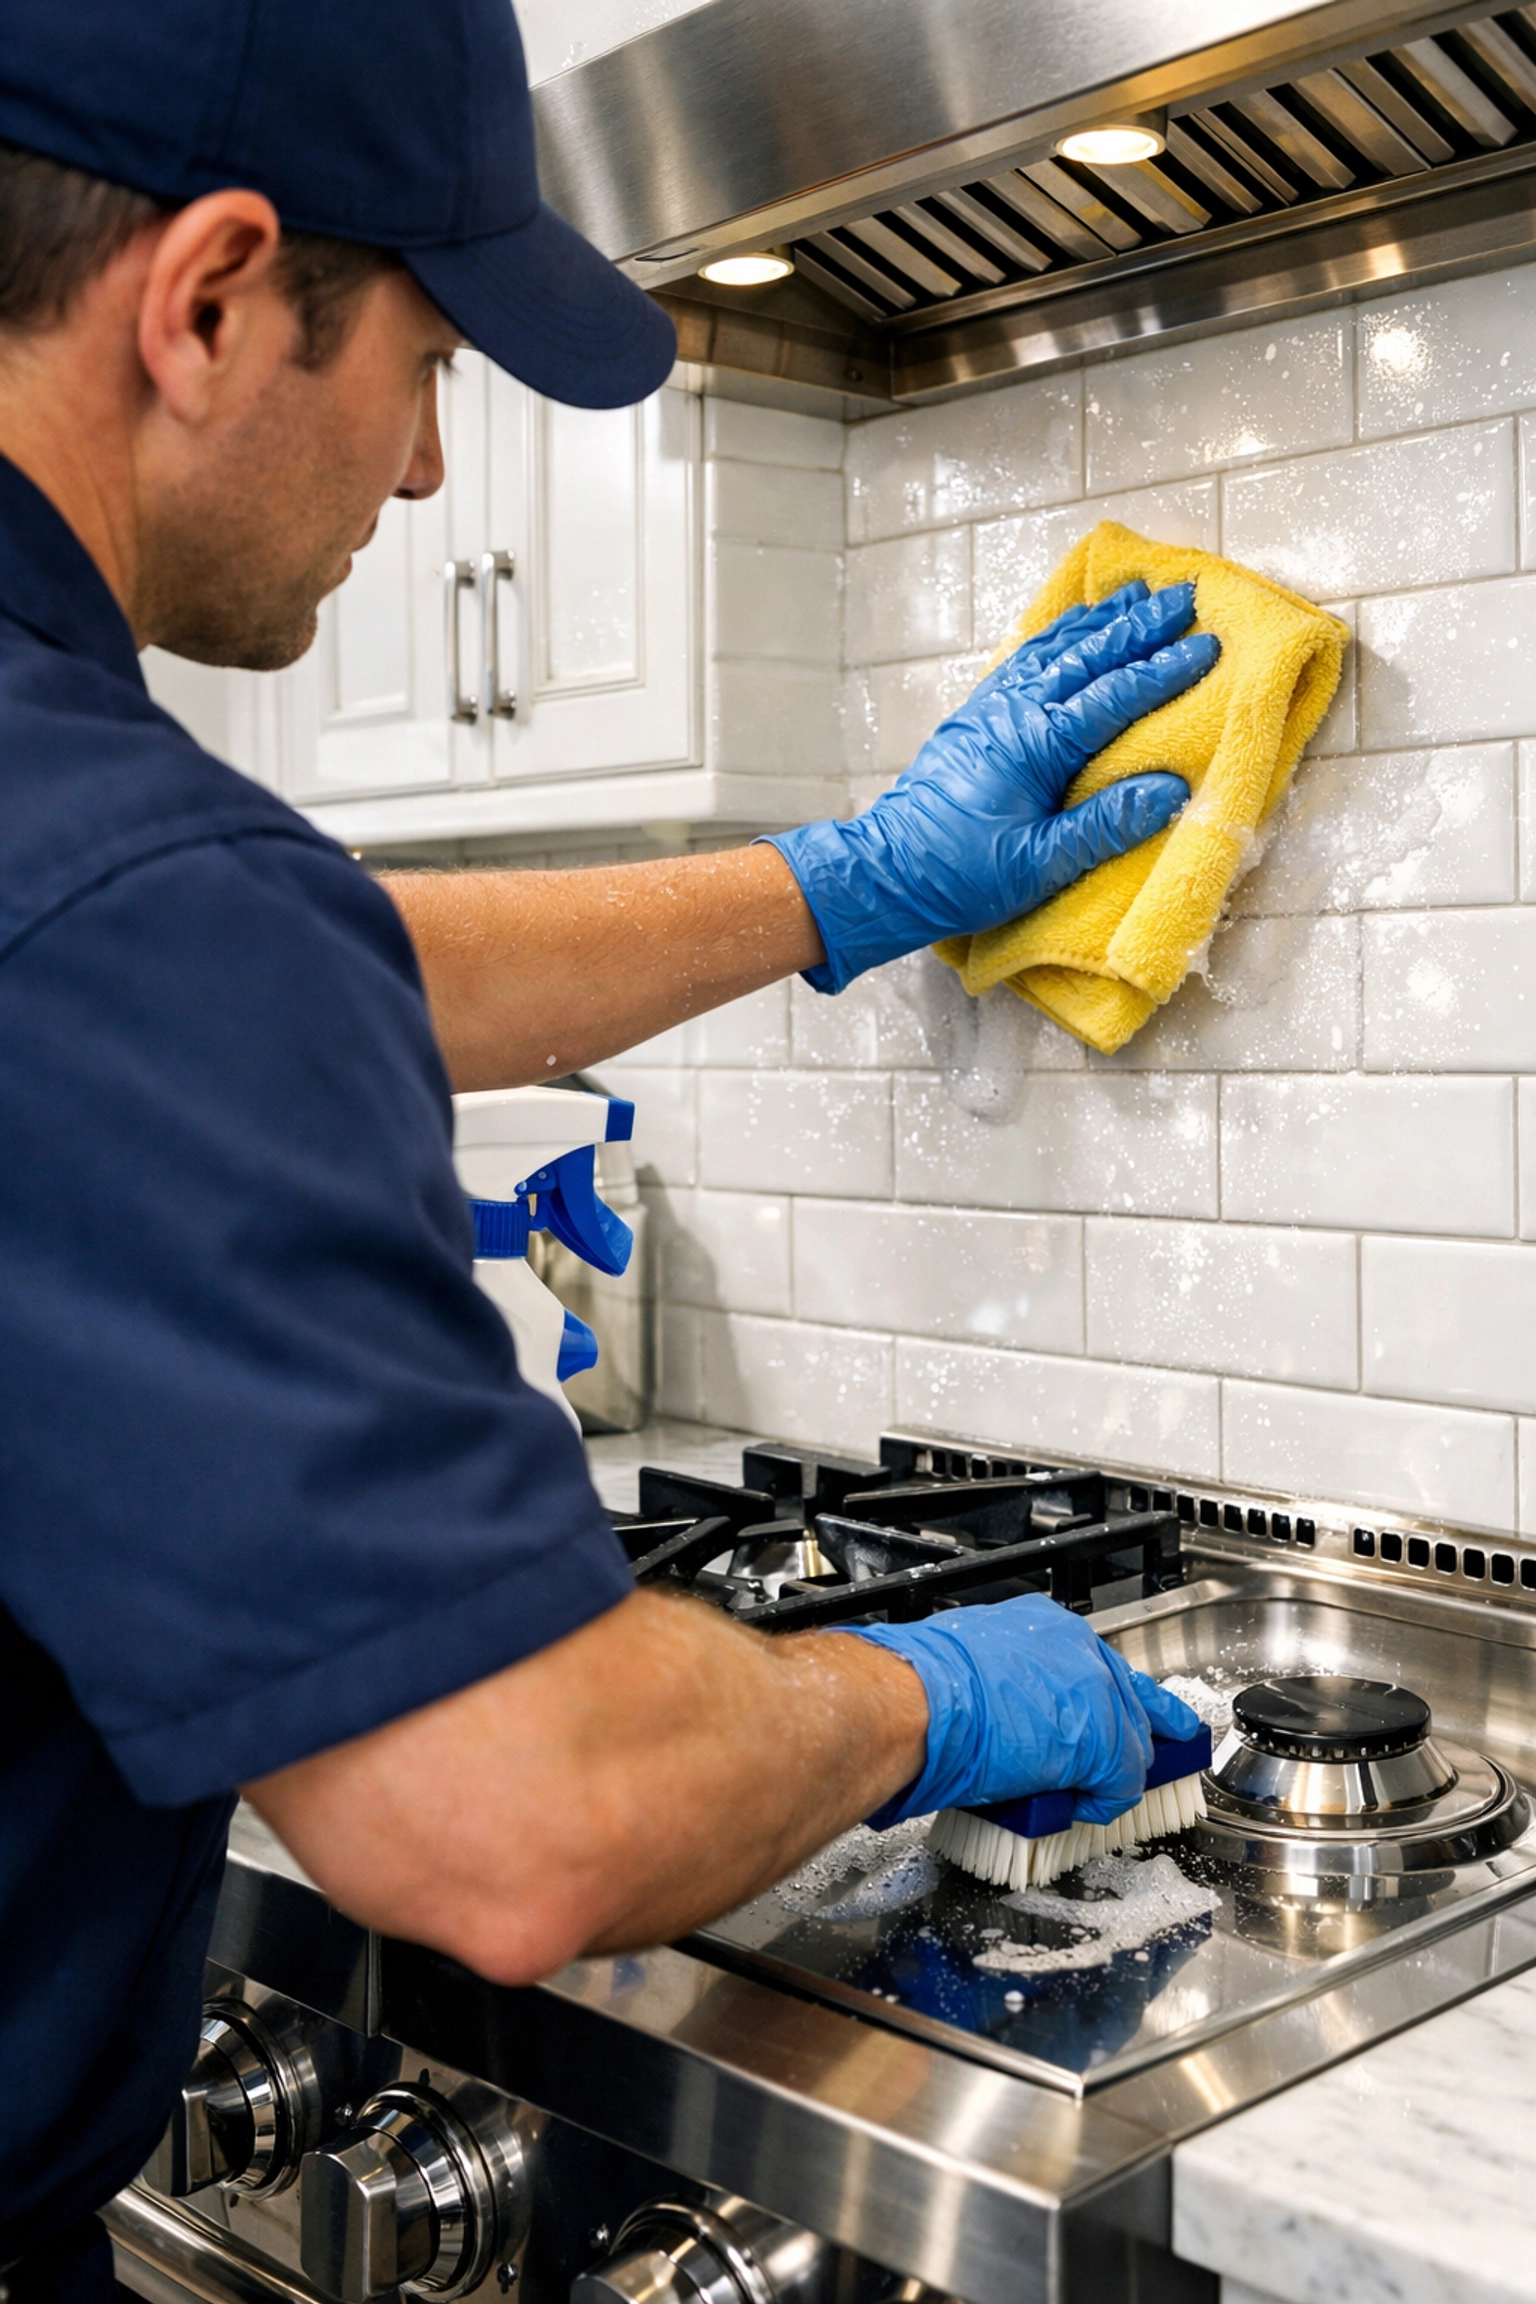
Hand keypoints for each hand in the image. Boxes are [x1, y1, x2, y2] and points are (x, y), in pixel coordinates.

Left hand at [764, 581, 1219, 991]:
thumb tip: (1171, 790)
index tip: (1207, 645)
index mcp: (1037, 745)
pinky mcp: (976, 717)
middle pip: (1088, 657)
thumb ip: (1106, 826)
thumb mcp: (1040, 865)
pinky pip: (1023, 660)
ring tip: (1137, 595)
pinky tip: (1071, 628)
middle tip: (1184, 596)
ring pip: (1055, 650)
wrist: (886, 872)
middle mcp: (1015, 712)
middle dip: (1139, 626)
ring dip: (1099, 622)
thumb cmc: (961, 876)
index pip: (1115, 695)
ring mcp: (992, 709)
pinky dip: (1055, 637)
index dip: (1164, 670)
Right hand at [844, 1592, 1199, 1827]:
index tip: (1126, 1710)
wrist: (919, 1703)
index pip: (1096, 1662)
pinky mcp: (1105, 1741)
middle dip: (1125, 1735)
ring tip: (1079, 1793)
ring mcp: (1098, 1693)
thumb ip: (1008, 1685)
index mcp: (1044, 1626)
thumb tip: (1008, 1716)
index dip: (1109, 1696)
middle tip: (1116, 1764)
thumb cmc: (924, 1686)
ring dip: (1108, 1773)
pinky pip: (1122, 1783)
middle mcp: (1078, 1650)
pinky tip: (1080, 1806)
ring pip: (1132, 1742)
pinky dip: (1103, 1802)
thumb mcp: (973, 1667)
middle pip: (1128, 1699)